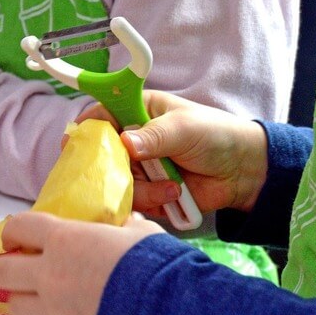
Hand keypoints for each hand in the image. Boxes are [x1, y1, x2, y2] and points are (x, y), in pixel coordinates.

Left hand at [0, 212, 162, 314]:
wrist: (168, 311)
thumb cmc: (154, 264)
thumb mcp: (139, 232)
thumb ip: (124, 227)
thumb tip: (127, 224)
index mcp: (63, 240)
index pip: (18, 228)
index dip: (14, 232)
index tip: (18, 238)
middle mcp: (49, 275)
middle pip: (1, 272)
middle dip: (7, 268)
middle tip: (21, 268)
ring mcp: (55, 311)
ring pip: (15, 307)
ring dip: (25, 298)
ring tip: (43, 296)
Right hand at [76, 91, 268, 216]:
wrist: (244, 172)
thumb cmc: (216, 136)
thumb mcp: (185, 128)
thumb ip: (155, 135)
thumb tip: (125, 143)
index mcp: (138, 112)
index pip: (102, 116)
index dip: (86, 130)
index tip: (71, 143)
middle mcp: (132, 140)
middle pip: (102, 156)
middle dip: (114, 169)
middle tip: (131, 174)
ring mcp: (139, 168)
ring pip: (117, 183)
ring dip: (143, 189)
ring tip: (171, 187)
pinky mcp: (147, 193)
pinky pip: (133, 202)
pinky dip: (151, 202)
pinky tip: (173, 196)